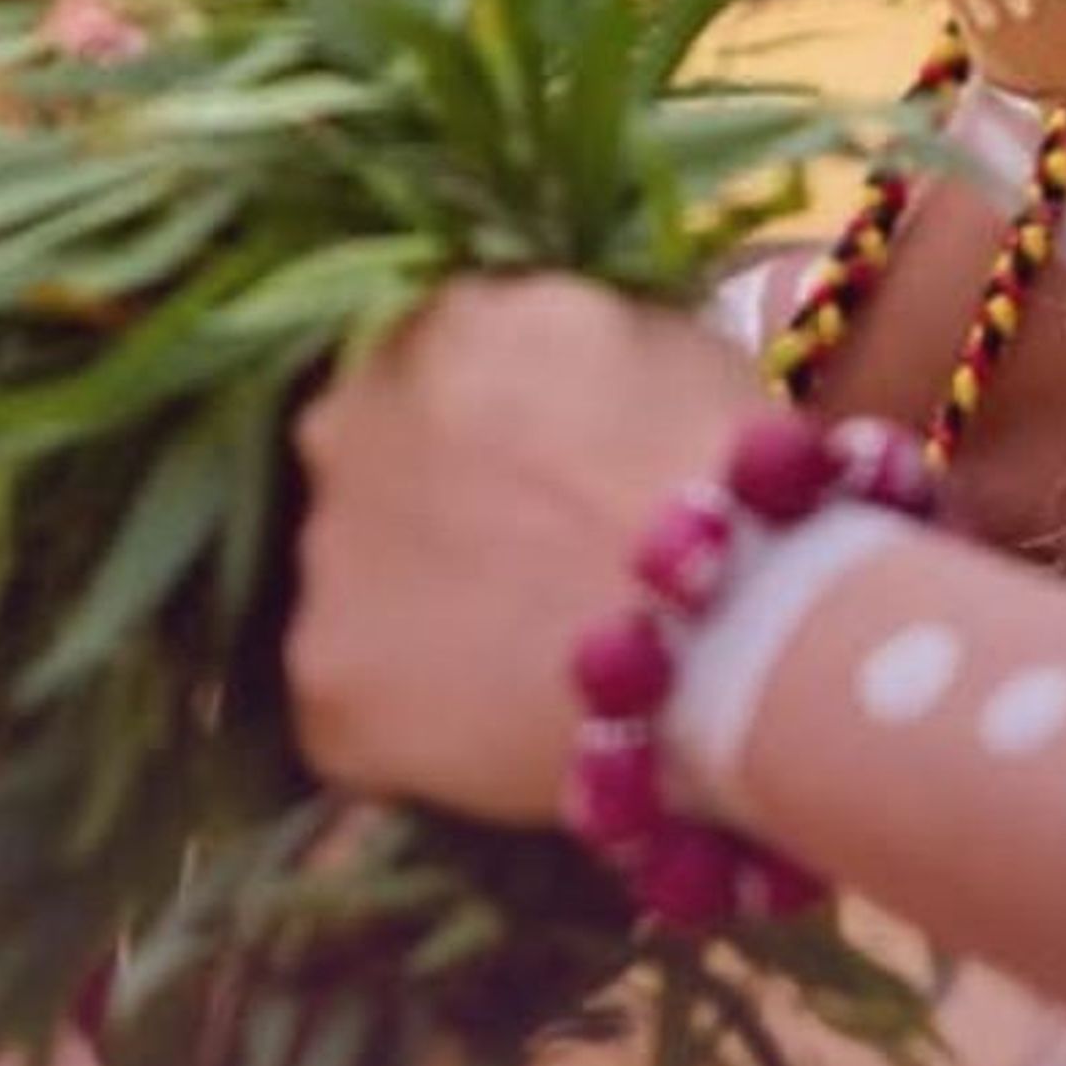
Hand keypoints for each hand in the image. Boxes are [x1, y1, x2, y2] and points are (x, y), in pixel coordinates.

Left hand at [291, 273, 764, 825]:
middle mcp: (351, 422)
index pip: (430, 369)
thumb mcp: (664, 344)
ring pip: (362, 591)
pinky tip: (504, 741)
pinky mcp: (326, 677)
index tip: (541, 492)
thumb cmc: (739, 484)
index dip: (487, 437)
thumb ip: (568, 349)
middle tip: (530, 584)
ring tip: (534, 671)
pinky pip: (360, 705)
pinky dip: (416, 728)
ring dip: (425, 620)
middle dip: (435, 520)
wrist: (740, 628)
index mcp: (439, 323)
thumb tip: (554, 388)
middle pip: (375, 473)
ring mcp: (329, 554)